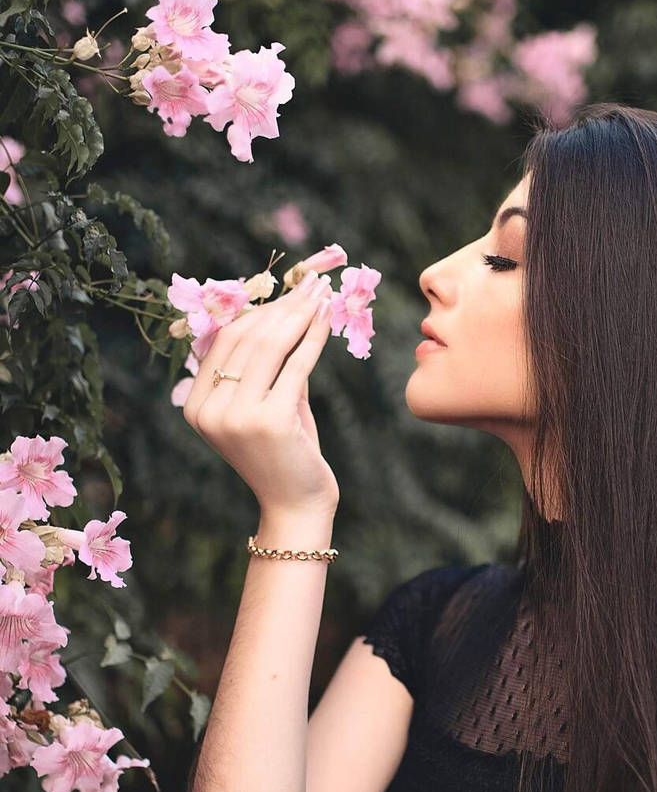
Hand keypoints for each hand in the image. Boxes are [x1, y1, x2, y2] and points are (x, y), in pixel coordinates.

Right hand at [180, 263, 339, 515]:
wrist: (296, 508)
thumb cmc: (284, 456)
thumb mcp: (264, 406)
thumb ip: (265, 366)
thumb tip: (282, 309)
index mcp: (196, 407)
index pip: (224, 341)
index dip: (258, 311)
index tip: (288, 290)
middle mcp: (209, 411)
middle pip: (246, 339)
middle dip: (282, 306)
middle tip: (310, 283)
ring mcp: (236, 418)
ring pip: (269, 347)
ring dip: (299, 314)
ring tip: (321, 294)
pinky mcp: (270, 422)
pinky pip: (296, 366)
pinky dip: (313, 337)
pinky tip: (326, 319)